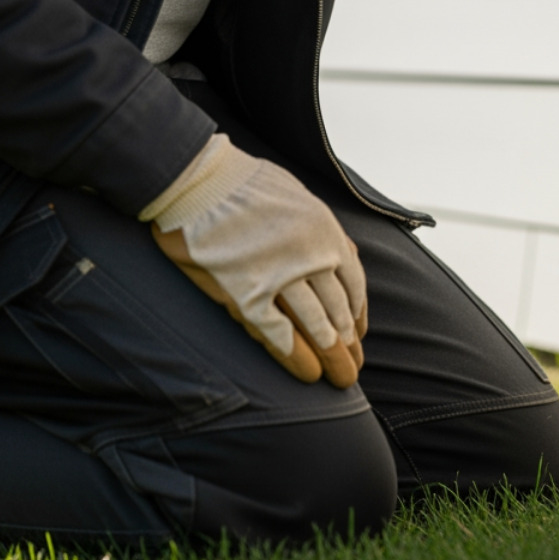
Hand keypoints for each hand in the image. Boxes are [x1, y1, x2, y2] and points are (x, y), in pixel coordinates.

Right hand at [140, 134, 367, 386]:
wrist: (199, 180)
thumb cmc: (245, 183)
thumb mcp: (300, 197)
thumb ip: (323, 229)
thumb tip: (346, 252)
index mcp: (326, 233)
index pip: (354, 283)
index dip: (358, 313)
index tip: (359, 333)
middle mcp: (311, 257)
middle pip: (339, 309)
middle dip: (348, 343)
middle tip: (353, 368)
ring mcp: (280, 277)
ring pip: (316, 325)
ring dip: (330, 356)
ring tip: (339, 379)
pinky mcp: (245, 293)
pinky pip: (278, 333)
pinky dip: (295, 356)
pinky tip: (306, 373)